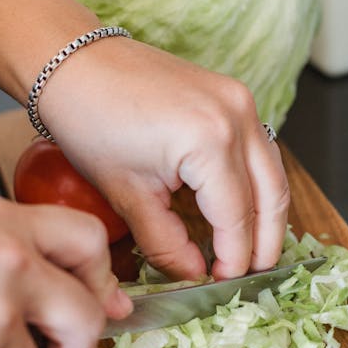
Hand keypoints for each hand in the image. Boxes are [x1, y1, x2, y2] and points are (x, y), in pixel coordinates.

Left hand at [39, 37, 290, 280]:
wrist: (74, 63)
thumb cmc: (90, 121)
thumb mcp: (127, 195)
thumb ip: (166, 242)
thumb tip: (195, 272)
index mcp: (210, 142)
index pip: (237, 217)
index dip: (234, 257)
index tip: (223, 284)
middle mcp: (237, 116)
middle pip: (271, 195)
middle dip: (265, 241)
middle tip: (252, 274)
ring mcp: (240, 99)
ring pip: (273, 171)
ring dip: (267, 213)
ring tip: (252, 248)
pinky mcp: (233, 93)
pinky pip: (258, 147)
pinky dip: (256, 182)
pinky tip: (241, 207)